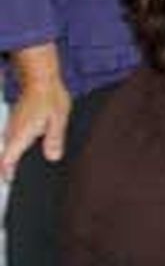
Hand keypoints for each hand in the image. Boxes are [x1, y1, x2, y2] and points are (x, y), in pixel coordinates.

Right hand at [2, 44, 71, 177]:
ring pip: (12, 151)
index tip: (13, 185)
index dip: (7, 175)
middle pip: (8, 160)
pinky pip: (16, 143)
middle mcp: (11, 135)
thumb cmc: (50, 98)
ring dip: (20, 161)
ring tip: (36, 172)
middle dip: (16, 172)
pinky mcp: (16, 127)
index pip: (5, 162)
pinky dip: (23, 150)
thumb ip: (55, 139)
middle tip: (29, 183)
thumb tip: (52, 157)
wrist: (41, 80)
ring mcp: (12, 130)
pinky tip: (39, 153)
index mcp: (20, 136)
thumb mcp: (58, 119)